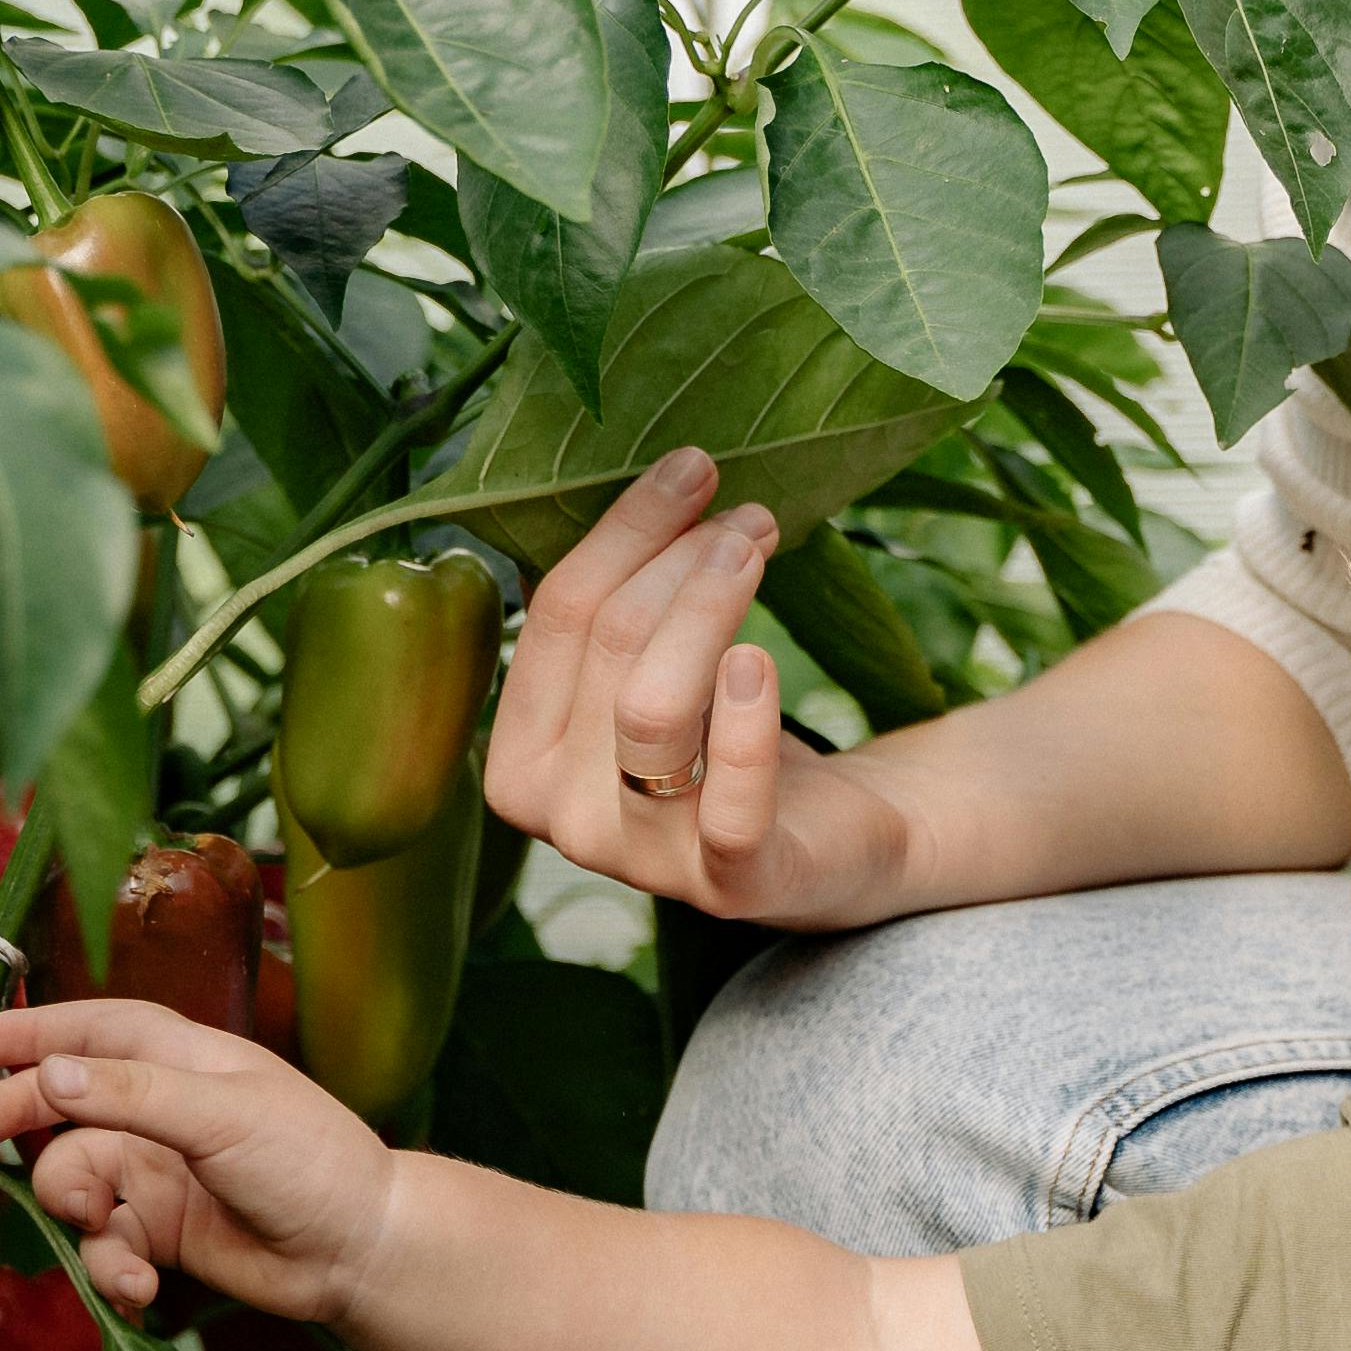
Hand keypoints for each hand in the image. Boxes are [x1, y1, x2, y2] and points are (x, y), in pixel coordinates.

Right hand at [0, 1001, 396, 1325]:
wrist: (358, 1252)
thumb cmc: (309, 1162)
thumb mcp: (221, 1114)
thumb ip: (131, 1094)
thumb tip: (48, 1075)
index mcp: (183, 1059)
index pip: (94, 1028)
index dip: (33, 1030)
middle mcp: (162, 1112)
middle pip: (66, 1106)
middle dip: (25, 1120)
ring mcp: (158, 1174)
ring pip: (75, 1185)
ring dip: (78, 1218)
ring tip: (111, 1242)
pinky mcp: (160, 1235)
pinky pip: (103, 1246)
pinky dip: (109, 1270)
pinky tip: (139, 1288)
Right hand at [486, 452, 920, 924]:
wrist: (829, 838)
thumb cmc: (727, 736)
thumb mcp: (656, 665)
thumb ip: (622, 598)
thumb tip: (644, 470)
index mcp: (520, 759)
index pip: (555, 617)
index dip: (624, 530)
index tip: (692, 466)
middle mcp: (563, 819)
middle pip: (609, 649)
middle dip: (681, 561)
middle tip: (748, 514)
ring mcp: (640, 862)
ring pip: (652, 710)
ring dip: (709, 609)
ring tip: (760, 548)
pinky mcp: (730, 884)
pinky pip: (728, 802)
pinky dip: (744, 724)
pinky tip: (760, 660)